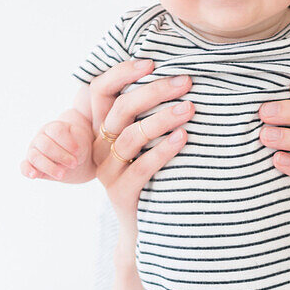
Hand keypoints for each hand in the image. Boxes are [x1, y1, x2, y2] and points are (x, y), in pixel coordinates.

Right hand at [21, 119, 93, 182]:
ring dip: (49, 166)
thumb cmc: (78, 147)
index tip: (77, 150)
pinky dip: (27, 170)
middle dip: (61, 155)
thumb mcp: (82, 143)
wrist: (75, 159)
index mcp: (54, 128)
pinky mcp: (31, 164)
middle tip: (74, 163)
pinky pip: (24, 167)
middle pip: (45, 145)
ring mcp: (34, 151)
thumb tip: (75, 151)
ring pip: (35, 156)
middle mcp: (41, 138)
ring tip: (62, 174)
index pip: (56, 131)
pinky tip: (34, 175)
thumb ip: (78, 144)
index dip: (67, 141)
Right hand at [89, 59, 194, 249]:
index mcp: (102, 129)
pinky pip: (142, 167)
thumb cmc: (155, 177)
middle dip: (155, 91)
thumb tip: (182, 79)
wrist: (147, 227)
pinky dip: (164, 150)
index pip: (100, 90)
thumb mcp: (148, 143)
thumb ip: (152, 115)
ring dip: (163, 119)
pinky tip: (184, 138)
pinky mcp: (120, 193)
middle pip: (121, 109)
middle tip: (186, 82)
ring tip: (190, 109)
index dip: (122, 72)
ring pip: (130, 136)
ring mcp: (107, 171)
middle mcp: (99, 147)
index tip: (153, 62)